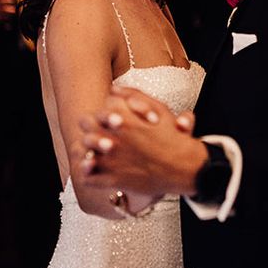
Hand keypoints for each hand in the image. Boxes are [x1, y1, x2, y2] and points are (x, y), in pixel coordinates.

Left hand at [77, 88, 206, 197]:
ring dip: (85, 149)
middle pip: (86, 125)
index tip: (110, 118)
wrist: (183, 168)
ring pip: (83, 150)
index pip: (100, 109)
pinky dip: (86, 172)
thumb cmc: (173, 137)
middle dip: (90, 126)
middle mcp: (114, 137)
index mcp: (124, 118)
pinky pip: (88, 176)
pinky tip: (93, 169)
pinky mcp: (113, 179)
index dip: (104, 113)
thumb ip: (134, 95)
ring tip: (92, 150)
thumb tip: (113, 88)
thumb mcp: (160, 108)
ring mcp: (112, 159)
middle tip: (99, 132)